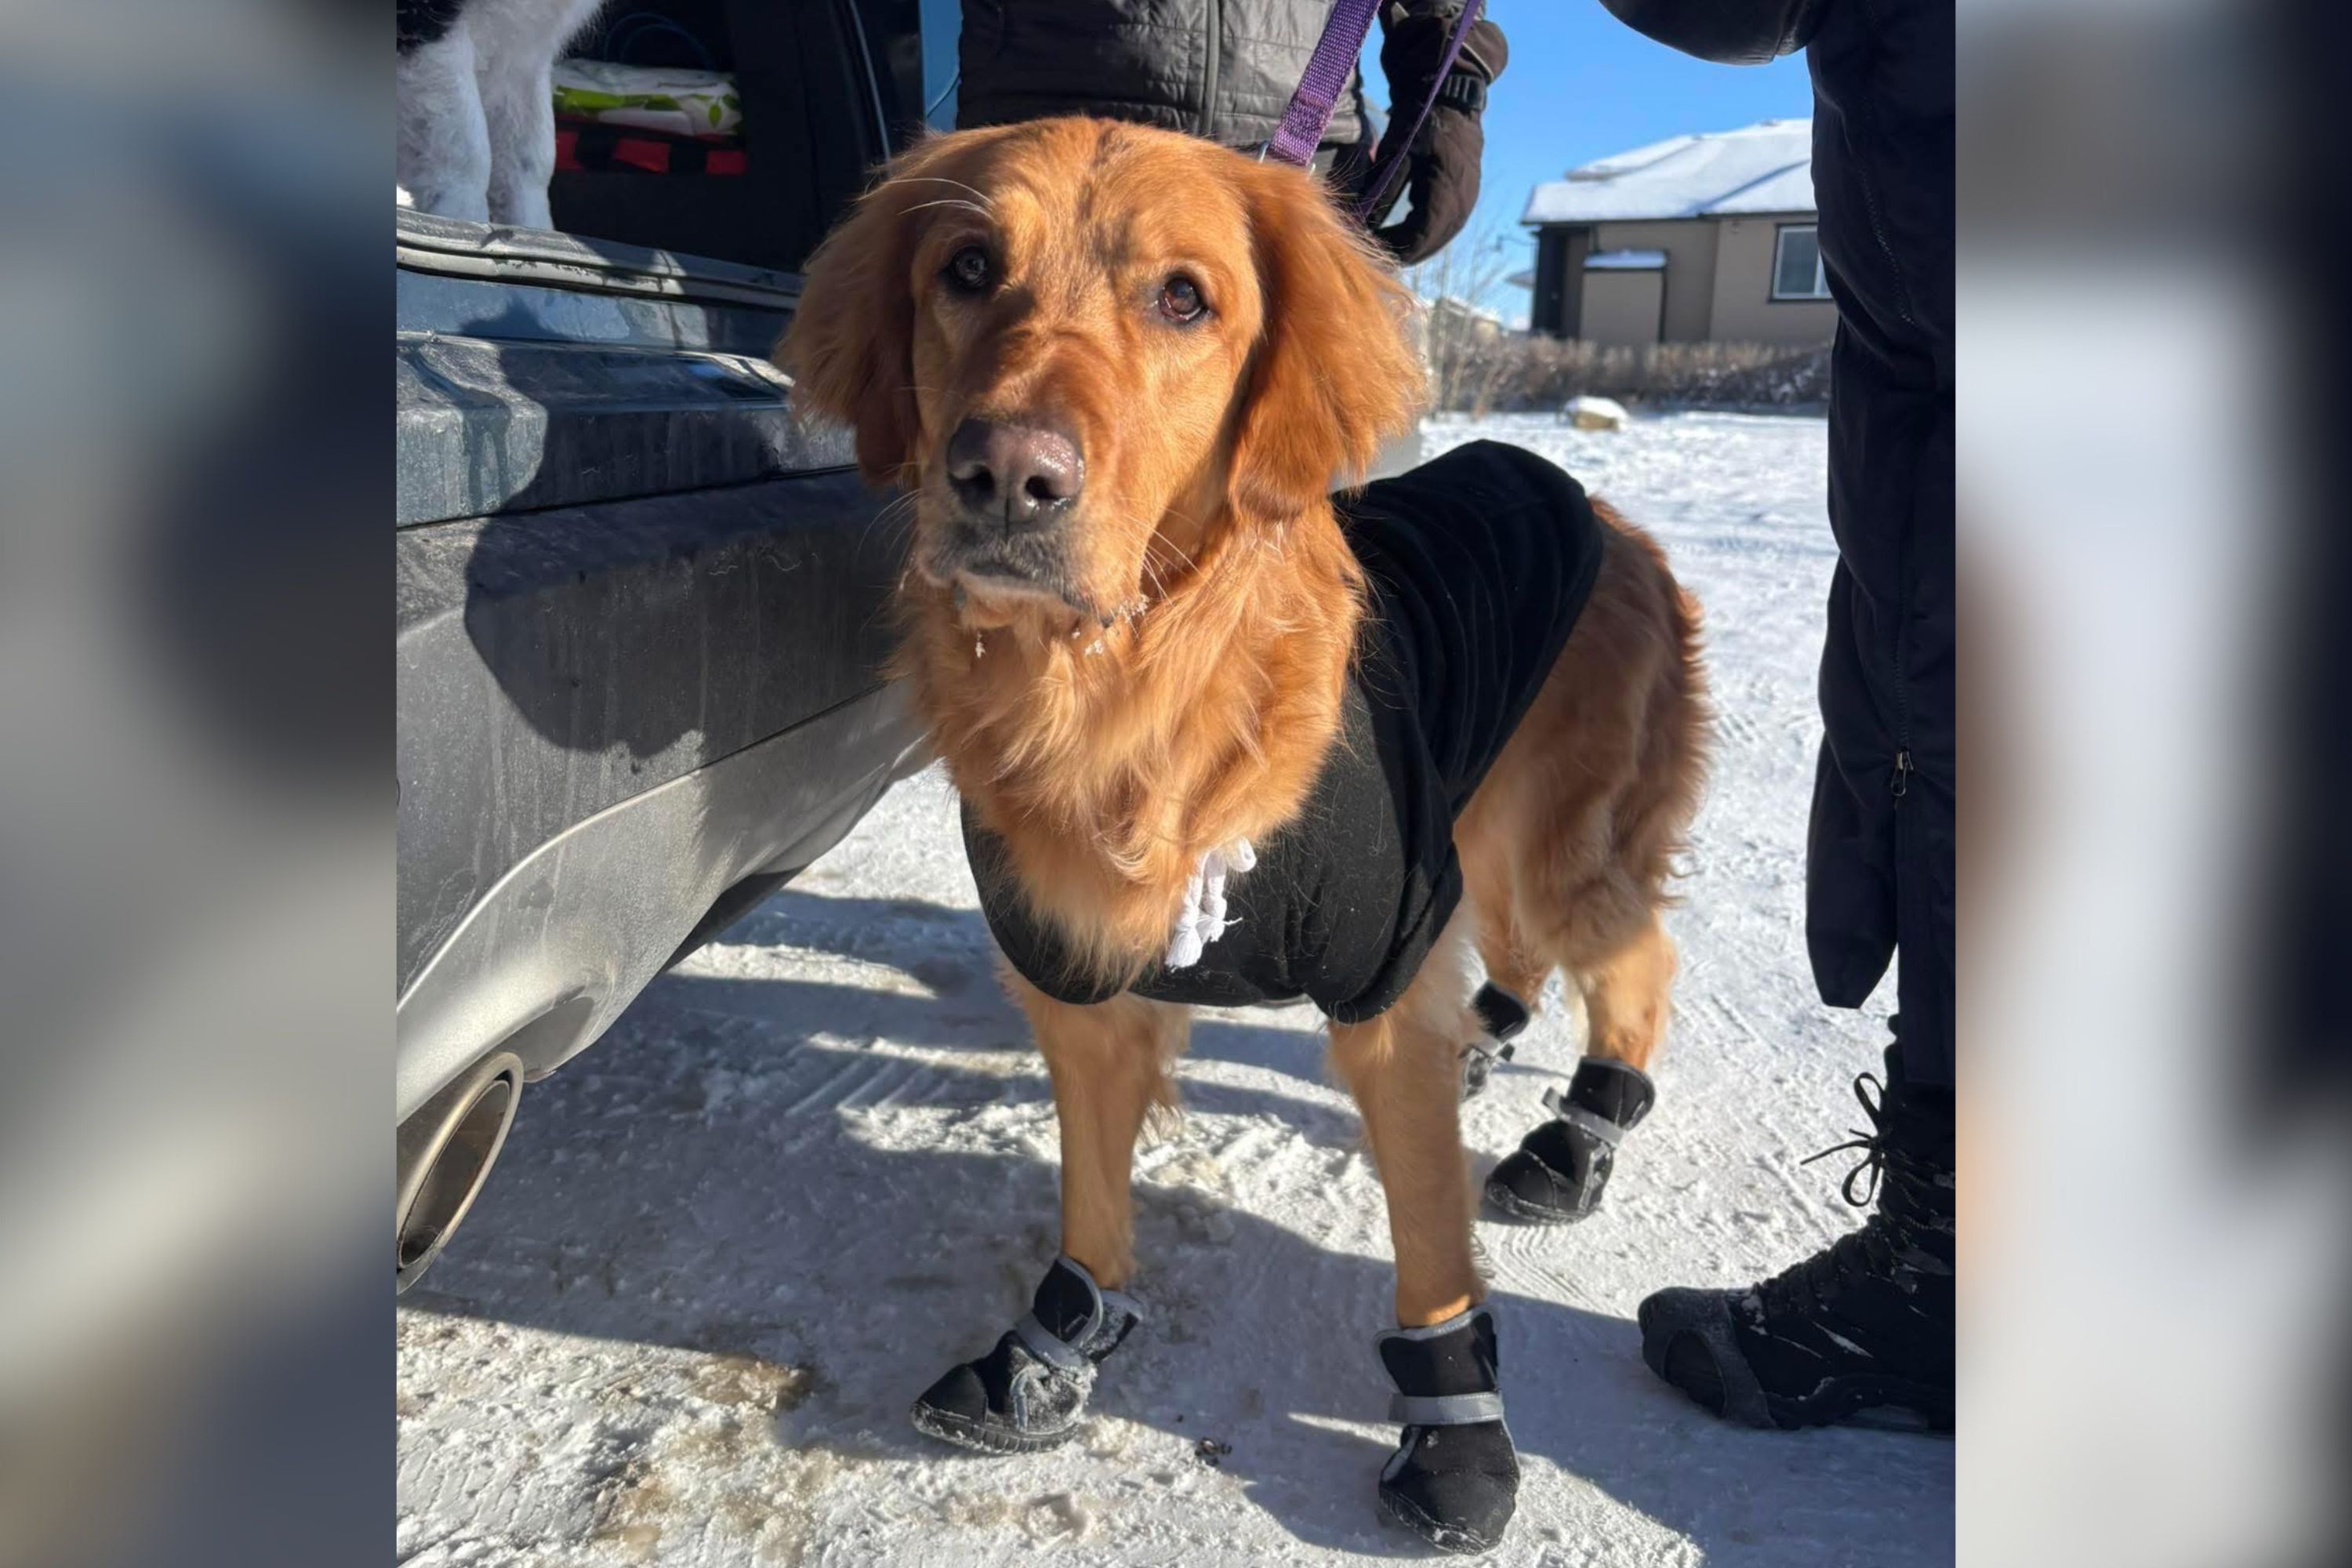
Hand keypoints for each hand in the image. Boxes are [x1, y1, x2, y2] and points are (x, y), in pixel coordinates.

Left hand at [1370, 103, 1482, 264]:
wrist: (1452, 96)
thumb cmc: (1421, 120)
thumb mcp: (1396, 153)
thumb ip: (1383, 192)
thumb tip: (1365, 226)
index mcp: (1446, 192)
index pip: (1419, 239)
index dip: (1393, 249)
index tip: (1368, 249)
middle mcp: (1462, 203)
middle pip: (1430, 245)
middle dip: (1401, 252)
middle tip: (1373, 252)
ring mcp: (1468, 201)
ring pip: (1439, 240)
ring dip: (1414, 246)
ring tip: (1386, 244)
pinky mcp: (1467, 197)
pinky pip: (1446, 227)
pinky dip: (1425, 234)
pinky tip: (1404, 231)